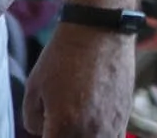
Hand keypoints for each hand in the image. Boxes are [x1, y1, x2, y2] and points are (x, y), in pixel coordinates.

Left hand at [22, 26, 136, 137]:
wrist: (99, 29)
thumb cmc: (63, 56)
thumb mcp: (34, 86)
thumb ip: (32, 119)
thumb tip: (43, 131)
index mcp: (63, 127)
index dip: (46, 135)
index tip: (45, 127)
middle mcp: (90, 132)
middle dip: (62, 134)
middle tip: (57, 119)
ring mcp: (110, 125)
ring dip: (83, 136)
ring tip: (75, 119)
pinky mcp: (124, 116)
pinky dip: (101, 135)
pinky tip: (93, 122)